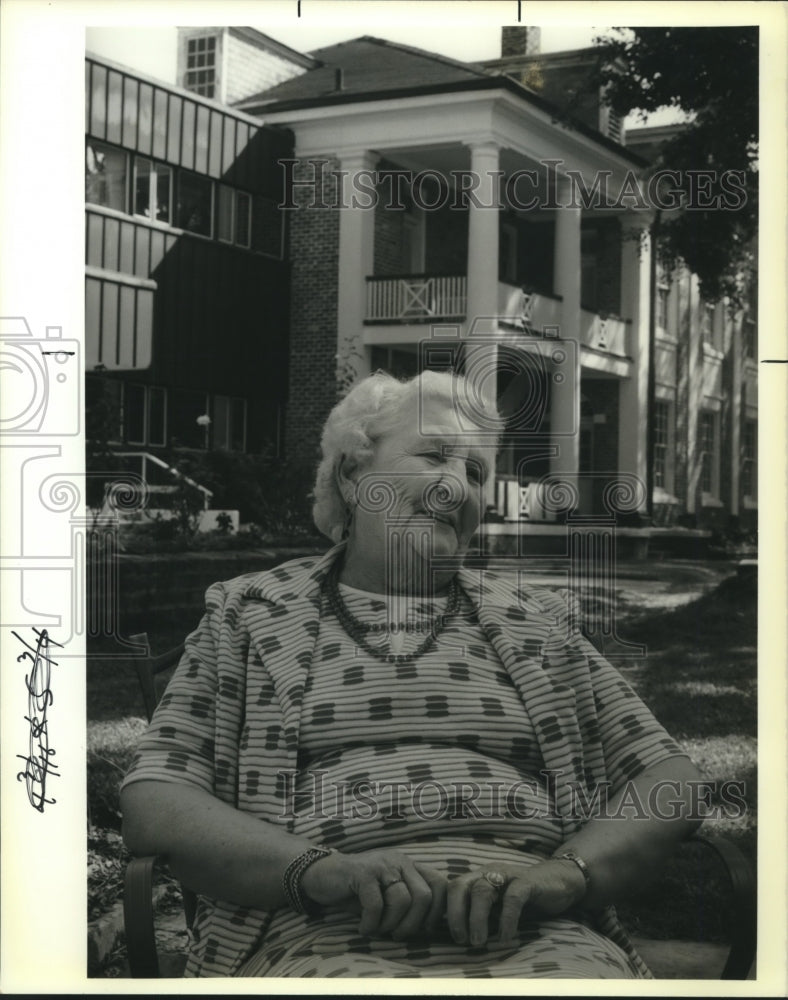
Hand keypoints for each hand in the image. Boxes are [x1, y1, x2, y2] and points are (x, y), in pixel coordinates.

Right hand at [299, 848, 446, 939]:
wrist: (322, 874)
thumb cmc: (358, 891)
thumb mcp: (387, 894)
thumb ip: (408, 901)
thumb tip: (429, 929)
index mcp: (410, 866)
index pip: (440, 885)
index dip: (436, 912)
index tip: (423, 930)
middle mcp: (400, 861)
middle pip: (424, 896)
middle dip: (413, 924)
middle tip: (396, 935)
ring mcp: (382, 864)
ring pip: (402, 901)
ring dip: (390, 925)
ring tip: (377, 929)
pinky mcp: (363, 872)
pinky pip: (376, 905)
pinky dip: (371, 924)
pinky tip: (363, 928)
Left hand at [446, 859, 586, 946]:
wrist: (560, 880)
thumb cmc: (525, 898)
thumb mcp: (498, 905)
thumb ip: (482, 914)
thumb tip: (462, 940)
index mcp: (478, 877)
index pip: (452, 888)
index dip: (444, 910)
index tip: (445, 935)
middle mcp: (488, 872)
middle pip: (460, 886)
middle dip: (455, 914)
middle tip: (460, 940)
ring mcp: (507, 875)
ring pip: (482, 891)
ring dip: (476, 918)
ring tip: (477, 942)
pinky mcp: (527, 881)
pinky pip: (513, 898)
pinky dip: (507, 919)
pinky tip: (505, 937)